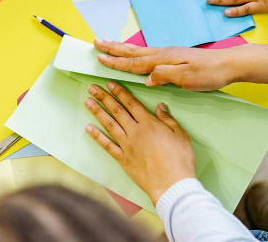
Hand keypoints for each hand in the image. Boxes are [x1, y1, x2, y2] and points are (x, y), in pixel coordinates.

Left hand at [84, 81, 195, 204]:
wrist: (171, 183)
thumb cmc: (179, 160)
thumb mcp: (180, 135)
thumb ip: (168, 120)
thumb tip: (160, 107)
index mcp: (149, 124)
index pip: (131, 103)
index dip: (120, 92)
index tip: (110, 84)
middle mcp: (135, 132)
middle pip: (117, 110)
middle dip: (104, 97)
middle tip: (92, 88)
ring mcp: (127, 146)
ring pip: (109, 124)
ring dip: (97, 112)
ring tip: (88, 101)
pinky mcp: (123, 160)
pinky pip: (107, 145)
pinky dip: (97, 136)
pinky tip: (88, 128)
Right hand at [94, 39, 267, 90]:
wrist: (228, 64)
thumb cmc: (209, 73)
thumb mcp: (186, 78)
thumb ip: (164, 76)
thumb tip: (145, 78)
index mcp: (163, 59)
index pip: (134, 62)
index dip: (116, 62)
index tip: (99, 58)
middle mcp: (163, 54)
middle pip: (132, 52)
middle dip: (113, 49)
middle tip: (96, 42)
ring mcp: (169, 55)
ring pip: (139, 52)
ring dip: (122, 49)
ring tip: (108, 44)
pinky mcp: (174, 58)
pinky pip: (148, 54)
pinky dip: (135, 54)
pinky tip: (135, 55)